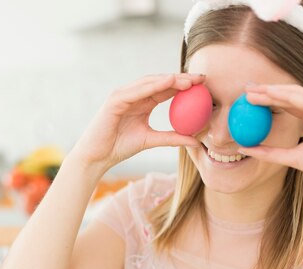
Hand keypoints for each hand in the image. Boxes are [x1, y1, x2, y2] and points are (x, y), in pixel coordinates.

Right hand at [70, 73, 204, 172]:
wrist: (97, 157)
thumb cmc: (119, 148)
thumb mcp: (150, 140)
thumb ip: (172, 137)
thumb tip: (196, 141)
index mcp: (142, 102)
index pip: (166, 89)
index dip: (184, 85)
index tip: (204, 85)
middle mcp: (133, 95)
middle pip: (160, 82)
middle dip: (181, 78)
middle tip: (202, 78)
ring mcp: (123, 95)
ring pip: (149, 83)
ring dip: (169, 79)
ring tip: (188, 79)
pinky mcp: (114, 100)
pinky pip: (136, 91)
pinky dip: (152, 85)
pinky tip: (168, 82)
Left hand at [241, 84, 302, 200]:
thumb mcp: (293, 158)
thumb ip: (270, 152)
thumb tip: (242, 148)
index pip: (290, 103)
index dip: (269, 98)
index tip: (247, 98)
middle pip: (293, 95)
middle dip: (268, 90)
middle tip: (246, 88)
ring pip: (299, 95)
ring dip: (275, 92)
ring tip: (254, 92)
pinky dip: (290, 97)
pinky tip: (272, 95)